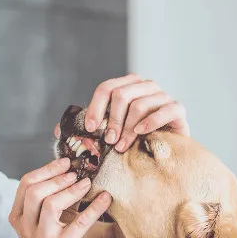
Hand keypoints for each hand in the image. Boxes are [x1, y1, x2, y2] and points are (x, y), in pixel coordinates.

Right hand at [8, 158, 112, 237]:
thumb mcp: (44, 220)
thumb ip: (52, 197)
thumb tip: (73, 169)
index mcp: (18, 217)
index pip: (25, 185)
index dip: (46, 170)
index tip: (65, 162)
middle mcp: (27, 228)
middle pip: (35, 192)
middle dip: (57, 178)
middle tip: (75, 173)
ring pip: (51, 205)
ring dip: (72, 190)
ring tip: (86, 183)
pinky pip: (79, 223)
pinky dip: (94, 207)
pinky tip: (105, 198)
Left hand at [53, 74, 189, 152]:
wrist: (168, 151)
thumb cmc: (135, 140)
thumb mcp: (110, 132)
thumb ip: (88, 128)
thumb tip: (58, 130)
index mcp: (127, 86)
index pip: (106, 88)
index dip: (96, 107)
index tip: (91, 129)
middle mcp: (145, 86)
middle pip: (122, 94)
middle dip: (112, 120)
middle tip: (109, 142)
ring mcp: (163, 96)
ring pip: (139, 104)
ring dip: (128, 128)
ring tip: (122, 146)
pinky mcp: (178, 109)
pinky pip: (164, 110)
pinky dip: (150, 122)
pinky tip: (141, 133)